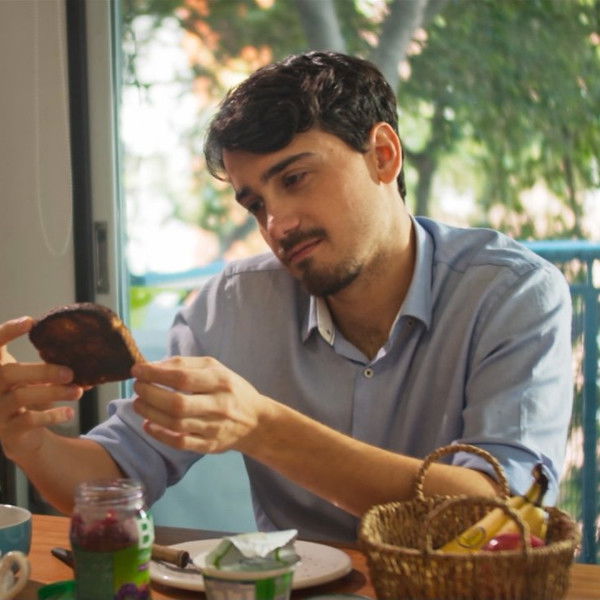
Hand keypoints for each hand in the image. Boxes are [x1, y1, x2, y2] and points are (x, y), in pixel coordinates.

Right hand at [0, 317, 81, 459]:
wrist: (18, 433)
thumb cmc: (27, 394)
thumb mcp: (34, 378)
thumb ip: (55, 370)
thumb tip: (90, 369)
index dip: (8, 331)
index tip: (31, 322)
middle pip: (9, 373)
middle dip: (41, 371)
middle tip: (70, 373)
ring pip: (21, 396)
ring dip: (53, 392)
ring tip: (77, 391)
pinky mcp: (7, 428)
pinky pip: (28, 420)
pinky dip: (52, 415)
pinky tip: (69, 412)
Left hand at [132, 356, 270, 453]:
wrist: (256, 421)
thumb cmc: (232, 389)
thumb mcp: (216, 368)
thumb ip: (185, 365)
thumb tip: (152, 366)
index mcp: (221, 381)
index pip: (183, 377)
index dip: (155, 374)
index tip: (137, 370)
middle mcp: (219, 405)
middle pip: (177, 403)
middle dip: (150, 394)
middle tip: (137, 387)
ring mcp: (214, 428)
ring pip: (176, 424)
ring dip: (150, 412)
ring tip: (138, 403)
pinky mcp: (209, 445)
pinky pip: (180, 442)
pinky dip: (160, 434)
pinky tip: (148, 424)